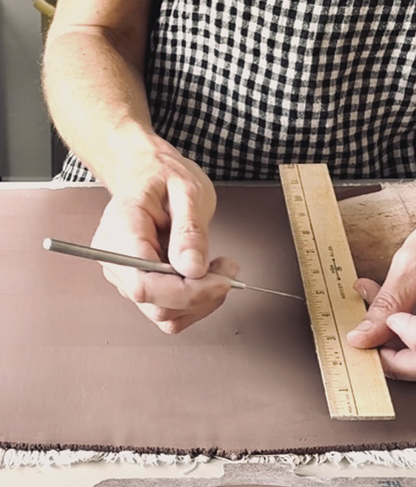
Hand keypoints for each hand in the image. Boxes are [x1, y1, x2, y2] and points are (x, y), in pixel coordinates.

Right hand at [91, 139, 237, 332]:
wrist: (146, 171)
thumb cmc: (163, 175)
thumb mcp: (187, 191)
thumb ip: (189, 231)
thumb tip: (193, 269)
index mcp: (122, 229)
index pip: (144, 283)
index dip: (186, 292)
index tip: (221, 280)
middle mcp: (116, 258)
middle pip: (156, 305)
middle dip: (202, 295)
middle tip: (228, 270)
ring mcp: (125, 275)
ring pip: (165, 315)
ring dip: (202, 300)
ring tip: (219, 269)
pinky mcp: (140, 284)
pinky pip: (168, 310)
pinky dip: (195, 301)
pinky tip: (206, 276)